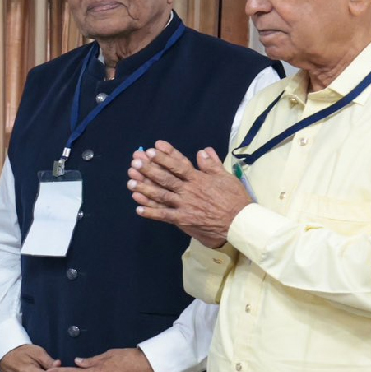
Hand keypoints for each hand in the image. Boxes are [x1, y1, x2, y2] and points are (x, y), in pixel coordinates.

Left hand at [129, 141, 251, 248]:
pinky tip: (138, 209)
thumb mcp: (226, 177)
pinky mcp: (183, 219)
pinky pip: (164, 215)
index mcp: (199, 178)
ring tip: (130, 182)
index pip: (178, 164)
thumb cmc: (235, 199)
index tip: (151, 149)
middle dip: (148, 169)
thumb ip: (213, 164)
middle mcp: (189, 190)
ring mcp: (184, 205)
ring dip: (144, 189)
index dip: (164, 156)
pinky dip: (151, 212)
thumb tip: (203, 150)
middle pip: (165, 178)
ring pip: (161, 195)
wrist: (240, 222)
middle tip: (134, 162)